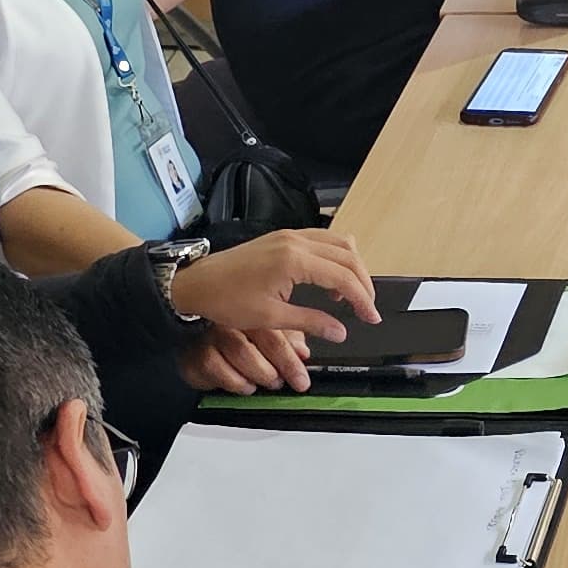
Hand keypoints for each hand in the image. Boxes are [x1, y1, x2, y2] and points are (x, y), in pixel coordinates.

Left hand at [167, 228, 377, 348]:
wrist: (196, 282)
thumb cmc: (226, 300)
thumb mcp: (270, 317)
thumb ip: (311, 321)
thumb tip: (341, 332)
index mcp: (293, 261)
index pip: (343, 276)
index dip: (363, 299)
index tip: (371, 318)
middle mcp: (296, 241)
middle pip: (348, 256)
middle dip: (363, 283)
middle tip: (367, 308)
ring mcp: (290, 235)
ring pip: (339, 243)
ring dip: (352, 267)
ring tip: (351, 295)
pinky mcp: (284, 237)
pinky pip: (323, 240)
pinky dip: (336, 257)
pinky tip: (331, 278)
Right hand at [177, 322, 310, 394]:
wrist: (201, 340)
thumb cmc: (241, 334)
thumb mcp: (271, 333)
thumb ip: (289, 340)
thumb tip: (302, 352)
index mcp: (250, 314)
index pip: (273, 337)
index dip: (290, 362)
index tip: (302, 381)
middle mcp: (226, 324)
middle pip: (247, 349)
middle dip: (269, 372)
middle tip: (278, 382)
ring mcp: (207, 340)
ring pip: (229, 360)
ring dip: (251, 377)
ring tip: (261, 383)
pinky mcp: (192, 357)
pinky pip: (210, 372)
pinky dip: (231, 382)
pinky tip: (242, 384)